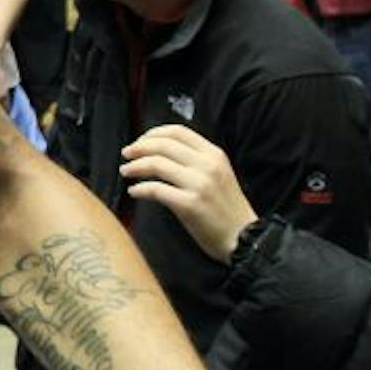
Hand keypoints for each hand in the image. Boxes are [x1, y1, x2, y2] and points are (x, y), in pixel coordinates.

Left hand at [119, 124, 256, 261]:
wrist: (245, 238)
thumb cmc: (227, 208)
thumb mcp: (219, 174)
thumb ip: (196, 160)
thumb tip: (161, 151)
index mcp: (214, 154)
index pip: (178, 131)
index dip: (153, 133)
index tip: (140, 141)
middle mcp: (207, 165)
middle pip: (163, 145)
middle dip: (139, 148)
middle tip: (126, 154)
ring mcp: (199, 184)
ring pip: (156, 164)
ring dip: (135, 167)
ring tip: (126, 172)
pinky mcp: (190, 204)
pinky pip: (156, 190)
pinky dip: (140, 189)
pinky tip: (134, 192)